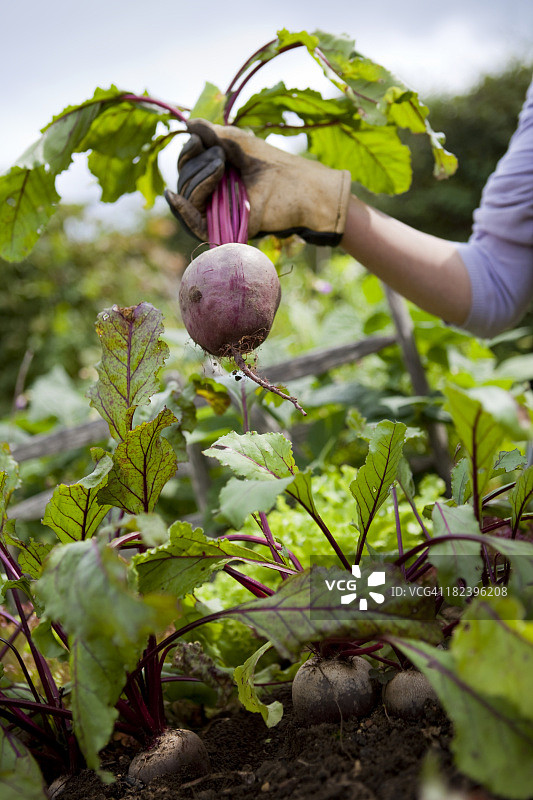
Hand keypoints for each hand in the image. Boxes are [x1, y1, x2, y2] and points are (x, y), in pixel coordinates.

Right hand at [165, 119, 350, 244]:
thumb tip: (187, 123)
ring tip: (221, 166)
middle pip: (184, 179)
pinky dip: (183, 209)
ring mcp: (217, 212)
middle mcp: (213, 193)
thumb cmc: (277, 167)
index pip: (187, 164)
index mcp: (216, 173)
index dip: (187, 151)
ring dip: (198, 178)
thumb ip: (213, 135)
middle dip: (195, 163)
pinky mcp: (223, 229)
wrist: (303, 191)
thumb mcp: (240, 144)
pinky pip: (192, 222)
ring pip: (187, 197)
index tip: (198, 139)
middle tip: (222, 156)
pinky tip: (175, 197)